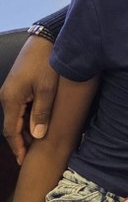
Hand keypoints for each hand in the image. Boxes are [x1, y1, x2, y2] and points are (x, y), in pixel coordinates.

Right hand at [1, 36, 57, 164]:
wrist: (45, 40)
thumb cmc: (47, 63)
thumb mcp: (48, 89)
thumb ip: (42, 112)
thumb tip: (37, 135)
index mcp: (11, 99)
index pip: (12, 131)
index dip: (18, 147)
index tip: (24, 161)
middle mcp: (7, 96)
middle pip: (12, 125)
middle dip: (20, 142)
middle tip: (30, 157)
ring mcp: (12, 90)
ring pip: (17, 117)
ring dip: (24, 130)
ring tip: (35, 145)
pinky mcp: (19, 85)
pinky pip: (21, 107)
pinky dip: (27, 118)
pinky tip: (38, 124)